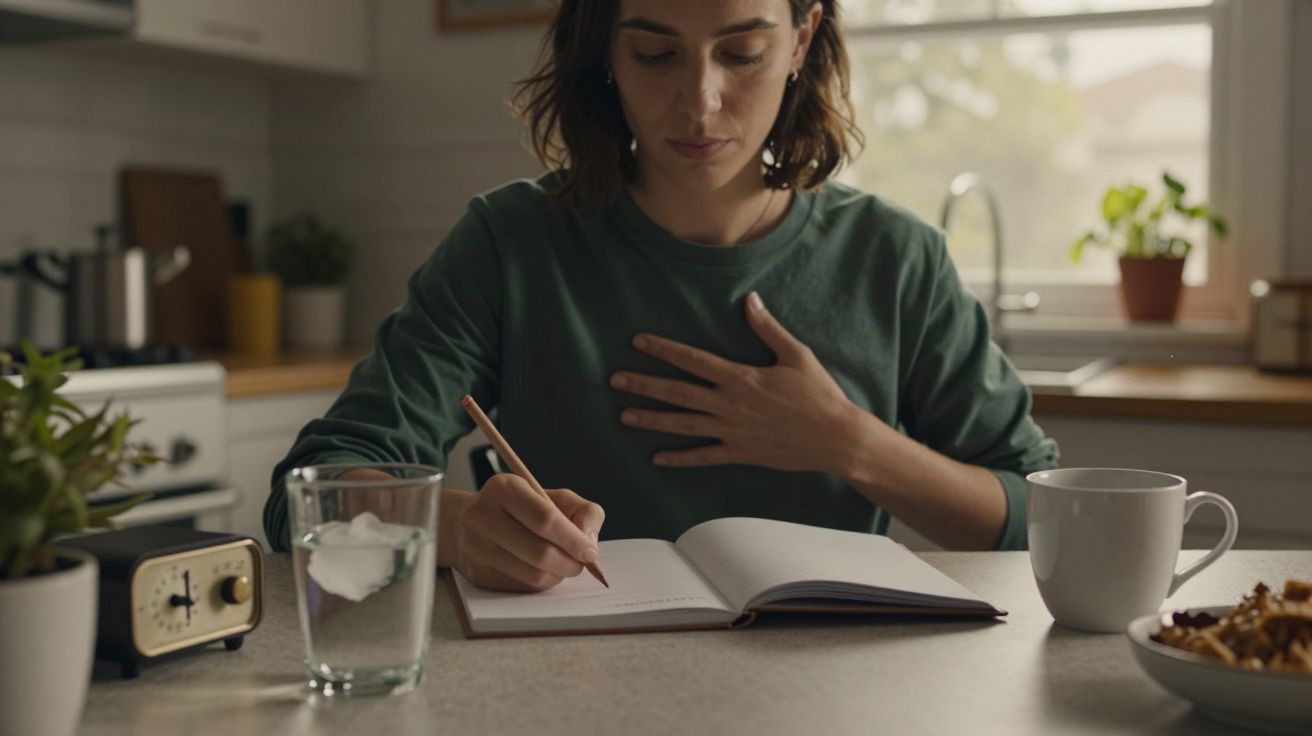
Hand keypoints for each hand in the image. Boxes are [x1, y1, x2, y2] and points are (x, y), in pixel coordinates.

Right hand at [454, 473, 604, 592]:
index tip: (590, 552)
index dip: (573, 539)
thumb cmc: (521, 509)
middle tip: (581, 563)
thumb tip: (589, 542)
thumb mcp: (554, 497)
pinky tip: (540, 569)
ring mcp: (475, 547)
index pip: (545, 519)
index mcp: (504, 488)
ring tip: (561, 564)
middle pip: (540, 552)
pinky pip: (522, 587)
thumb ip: (583, 512)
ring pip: (533, 575)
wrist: (472, 522)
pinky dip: (541, 582)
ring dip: (557, 575)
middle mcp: (483, 516)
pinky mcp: (476, 573)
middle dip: (570, 563)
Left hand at [610, 291, 862, 474]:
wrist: (835, 438)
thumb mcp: (796, 354)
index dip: (663, 349)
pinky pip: (703, 456)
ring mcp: (732, 431)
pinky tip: (658, 459)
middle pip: (677, 392)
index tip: (638, 342)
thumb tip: (750, 299)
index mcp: (740, 377)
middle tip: (615, 380)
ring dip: (652, 419)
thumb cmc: (819, 394)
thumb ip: (768, 328)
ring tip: (624, 415)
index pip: (692, 359)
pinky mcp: (739, 453)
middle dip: (644, 384)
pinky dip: (680, 459)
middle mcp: (729, 404)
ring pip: (682, 424)